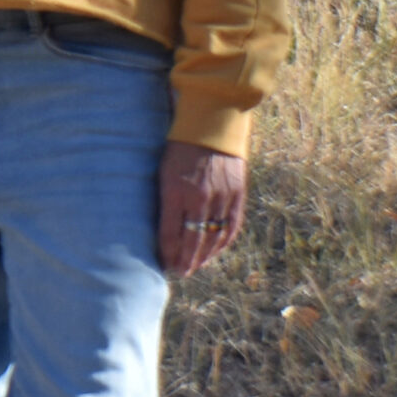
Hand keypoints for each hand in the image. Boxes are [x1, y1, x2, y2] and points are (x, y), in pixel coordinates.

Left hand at [156, 139, 246, 276]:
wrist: (210, 123)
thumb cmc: (179, 146)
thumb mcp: (163, 169)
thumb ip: (164, 197)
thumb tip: (160, 227)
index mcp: (175, 189)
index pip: (170, 232)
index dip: (166, 252)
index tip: (162, 264)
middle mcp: (199, 197)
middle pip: (192, 240)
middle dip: (184, 260)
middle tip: (177, 273)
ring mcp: (220, 198)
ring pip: (212, 238)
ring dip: (203, 257)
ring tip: (193, 267)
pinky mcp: (236, 196)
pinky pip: (230, 227)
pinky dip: (221, 244)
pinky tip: (212, 252)